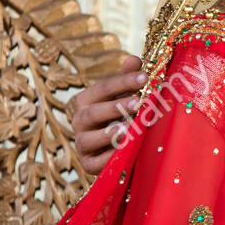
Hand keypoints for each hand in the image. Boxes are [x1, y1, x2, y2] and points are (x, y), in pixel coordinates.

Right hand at [71, 55, 145, 174]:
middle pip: (93, 113)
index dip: (124, 82)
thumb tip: (134, 60)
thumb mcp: (123, 97)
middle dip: (115, 107)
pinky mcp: (87, 164)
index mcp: (86, 101)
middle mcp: (79, 121)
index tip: (145, 76)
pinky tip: (125, 151)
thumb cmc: (120, 117)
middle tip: (138, 103)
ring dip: (110, 133)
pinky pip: (94, 163)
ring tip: (130, 128)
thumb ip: (127, 80)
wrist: (114, 150)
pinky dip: (109, 158)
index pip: (103, 88)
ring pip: (89, 139)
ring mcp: (82, 144)